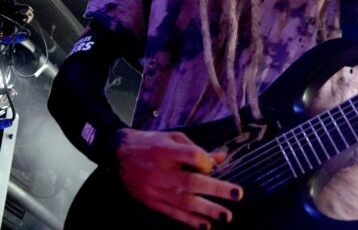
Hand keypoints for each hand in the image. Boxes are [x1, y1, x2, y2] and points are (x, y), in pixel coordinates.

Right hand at [112, 129, 242, 229]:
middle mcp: (161, 171)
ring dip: (207, 209)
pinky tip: (205, 225)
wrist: (118, 154)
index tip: (213, 163)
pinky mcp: (152, 202)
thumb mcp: (174, 138)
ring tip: (226, 216)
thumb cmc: (151, 143)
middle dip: (216, 189)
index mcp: (166, 150)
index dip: (206, 160)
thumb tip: (221, 157)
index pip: (192, 155)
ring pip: (184, 202)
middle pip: (192, 181)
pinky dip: (190, 220)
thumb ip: (196, 149)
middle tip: (237, 194)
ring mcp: (156, 189)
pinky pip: (173, 213)